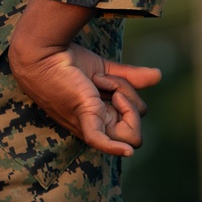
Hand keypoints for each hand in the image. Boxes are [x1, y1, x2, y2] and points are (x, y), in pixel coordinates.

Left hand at [8, 41, 160, 156]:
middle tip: (101, 79)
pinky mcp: (82, 117)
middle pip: (136, 118)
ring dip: (122, 93)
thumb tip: (158, 76)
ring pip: (128, 119)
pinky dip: (114, 148)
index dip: (129, 95)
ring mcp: (90, 123)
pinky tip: (125, 151)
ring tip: (96, 81)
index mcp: (101, 115)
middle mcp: (97, 124)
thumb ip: (130, 77)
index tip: (105, 77)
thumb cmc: (67, 61)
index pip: (135, 115)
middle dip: (128, 92)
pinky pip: (100, 141)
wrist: (43, 51)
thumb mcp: (103, 71)